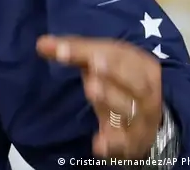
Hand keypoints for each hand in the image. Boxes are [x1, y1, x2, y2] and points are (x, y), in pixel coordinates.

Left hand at [37, 35, 162, 159]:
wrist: (146, 118)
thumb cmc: (120, 81)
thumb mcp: (102, 61)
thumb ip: (74, 52)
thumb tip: (42, 44)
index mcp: (142, 67)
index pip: (120, 57)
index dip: (93, 52)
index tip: (65, 49)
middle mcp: (147, 94)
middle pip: (136, 84)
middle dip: (114, 74)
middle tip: (92, 67)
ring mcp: (142, 121)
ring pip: (131, 112)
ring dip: (111, 100)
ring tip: (91, 89)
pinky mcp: (132, 143)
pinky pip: (125, 144)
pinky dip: (113, 144)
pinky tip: (99, 144)